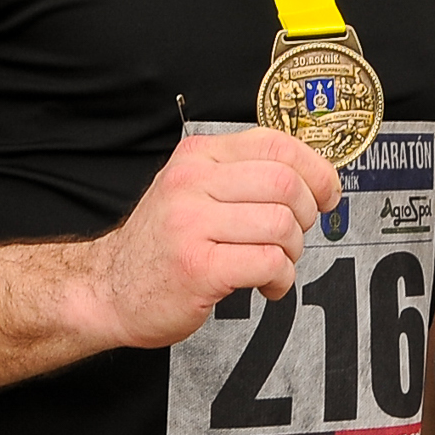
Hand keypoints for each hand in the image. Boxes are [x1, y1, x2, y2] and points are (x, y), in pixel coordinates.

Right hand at [82, 126, 343, 348]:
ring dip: (292, 251)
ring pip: (281, 224)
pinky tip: (266, 285)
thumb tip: (309, 176)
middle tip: (294, 235)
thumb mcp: (190, 191)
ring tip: (275, 263)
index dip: (316, 170)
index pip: (275, 145)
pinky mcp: (197, 267)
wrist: (108, 289)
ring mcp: (191, 225)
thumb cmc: (159, 245)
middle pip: (285, 184)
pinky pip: (267, 262)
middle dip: (307, 214)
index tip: (326, 193)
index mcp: (196, 158)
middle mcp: (191, 184)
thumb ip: (239, 176)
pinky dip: (280, 278)